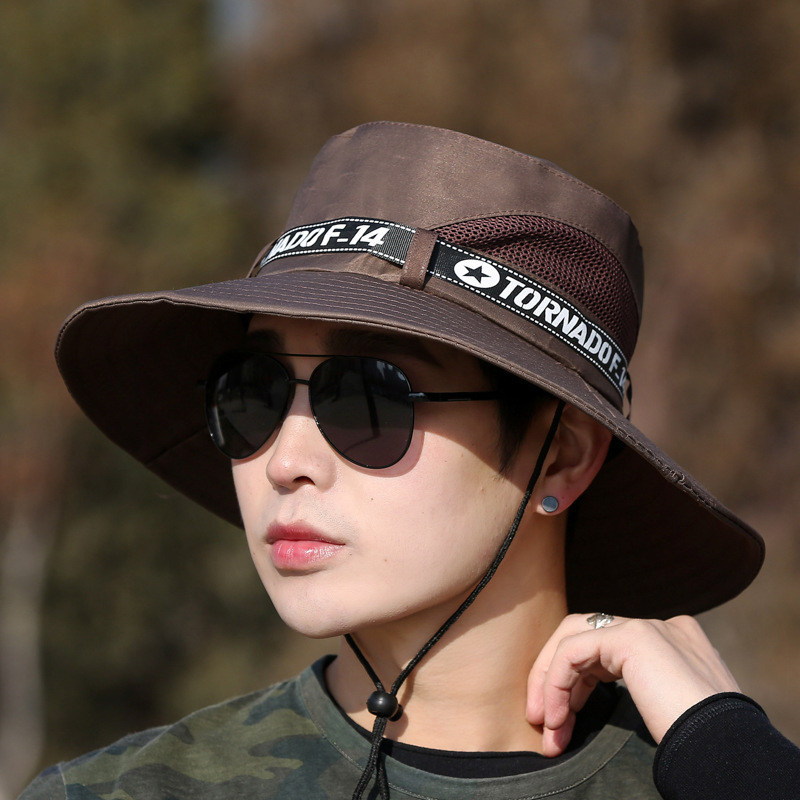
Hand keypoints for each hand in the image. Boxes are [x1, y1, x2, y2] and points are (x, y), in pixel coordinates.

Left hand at [526, 614, 739, 756]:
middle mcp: (659, 627)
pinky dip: (555, 683)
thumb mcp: (663, 710)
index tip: (559, 724)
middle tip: (541, 722)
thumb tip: (582, 703)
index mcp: (671, 642)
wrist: (727, 752)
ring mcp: (647, 627)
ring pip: (572, 639)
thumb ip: (636, 691)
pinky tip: (555, 718)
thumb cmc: (699, 745)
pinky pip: (572, 652)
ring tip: (546, 729)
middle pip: (583, 635)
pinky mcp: (632, 637)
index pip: (604, 647)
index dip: (573, 683)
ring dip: (550, 685)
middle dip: (553, 678)